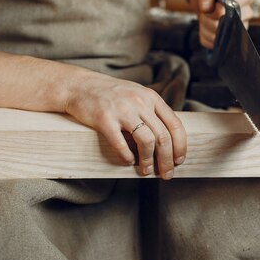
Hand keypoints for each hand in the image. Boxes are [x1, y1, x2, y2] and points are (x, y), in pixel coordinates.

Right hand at [64, 71, 185, 179]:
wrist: (80, 85)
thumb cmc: (111, 94)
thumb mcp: (137, 95)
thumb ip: (152, 111)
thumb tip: (169, 139)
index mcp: (151, 97)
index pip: (175, 125)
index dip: (180, 146)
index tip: (179, 160)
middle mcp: (140, 102)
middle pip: (163, 137)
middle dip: (167, 160)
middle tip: (167, 174)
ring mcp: (122, 110)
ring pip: (146, 141)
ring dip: (148, 161)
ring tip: (146, 171)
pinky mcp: (104, 119)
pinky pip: (121, 144)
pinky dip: (127, 157)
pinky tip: (128, 162)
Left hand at [189, 0, 253, 48]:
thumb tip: (206, 7)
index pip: (231, 10)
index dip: (216, 9)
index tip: (213, 3)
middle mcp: (246, 15)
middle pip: (224, 25)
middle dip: (208, 18)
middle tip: (205, 11)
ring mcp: (239, 28)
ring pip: (218, 36)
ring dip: (204, 27)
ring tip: (204, 17)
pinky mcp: (230, 39)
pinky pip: (212, 43)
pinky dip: (204, 35)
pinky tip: (205, 26)